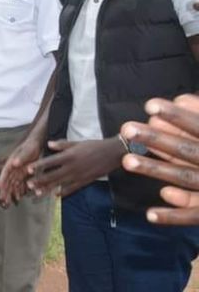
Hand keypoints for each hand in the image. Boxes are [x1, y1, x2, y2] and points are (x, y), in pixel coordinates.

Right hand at [0, 136, 42, 206]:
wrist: (37, 144)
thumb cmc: (31, 145)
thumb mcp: (27, 150)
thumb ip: (21, 157)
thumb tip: (14, 163)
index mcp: (11, 162)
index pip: (5, 172)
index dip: (1, 180)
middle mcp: (13, 168)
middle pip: (7, 180)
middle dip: (4, 190)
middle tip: (2, 199)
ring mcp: (18, 172)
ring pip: (12, 184)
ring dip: (10, 192)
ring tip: (8, 202)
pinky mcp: (24, 174)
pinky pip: (20, 184)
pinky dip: (19, 190)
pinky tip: (18, 197)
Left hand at [26, 138, 124, 196]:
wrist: (113, 153)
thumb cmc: (94, 145)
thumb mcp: (77, 143)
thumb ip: (62, 144)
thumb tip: (48, 144)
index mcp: (69, 156)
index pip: (50, 162)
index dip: (39, 166)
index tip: (28, 170)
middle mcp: (72, 167)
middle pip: (53, 175)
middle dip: (40, 181)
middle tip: (28, 185)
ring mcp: (79, 175)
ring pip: (61, 184)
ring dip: (48, 189)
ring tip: (38, 193)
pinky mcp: (86, 181)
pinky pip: (73, 188)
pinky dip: (64, 192)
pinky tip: (56, 195)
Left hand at [120, 94, 198, 224]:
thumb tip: (180, 100)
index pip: (198, 126)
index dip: (176, 116)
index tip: (149, 105)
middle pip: (187, 151)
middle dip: (157, 140)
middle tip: (126, 128)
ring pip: (185, 177)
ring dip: (156, 170)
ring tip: (127, 160)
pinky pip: (195, 215)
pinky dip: (173, 216)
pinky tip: (149, 214)